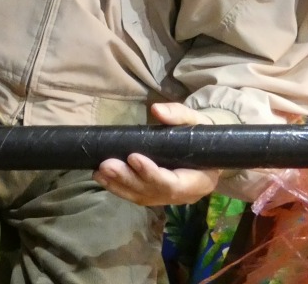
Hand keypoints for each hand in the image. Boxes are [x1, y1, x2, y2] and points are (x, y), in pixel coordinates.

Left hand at [92, 103, 221, 205]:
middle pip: (153, 192)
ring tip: (100, 171)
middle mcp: (184, 195)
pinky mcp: (156, 196)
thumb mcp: (196, 121)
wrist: (208, 151)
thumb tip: (157, 110)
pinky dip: (118, 188)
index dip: (152, 173)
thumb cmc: (203, 135)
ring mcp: (169, 199)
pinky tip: (102, 178)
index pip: (173, 184)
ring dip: (119, 185)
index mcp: (200, 181)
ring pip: (142, 197)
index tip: (133, 156)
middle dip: (128, 179)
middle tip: (107, 165)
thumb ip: (178, 115)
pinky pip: (136, 196)